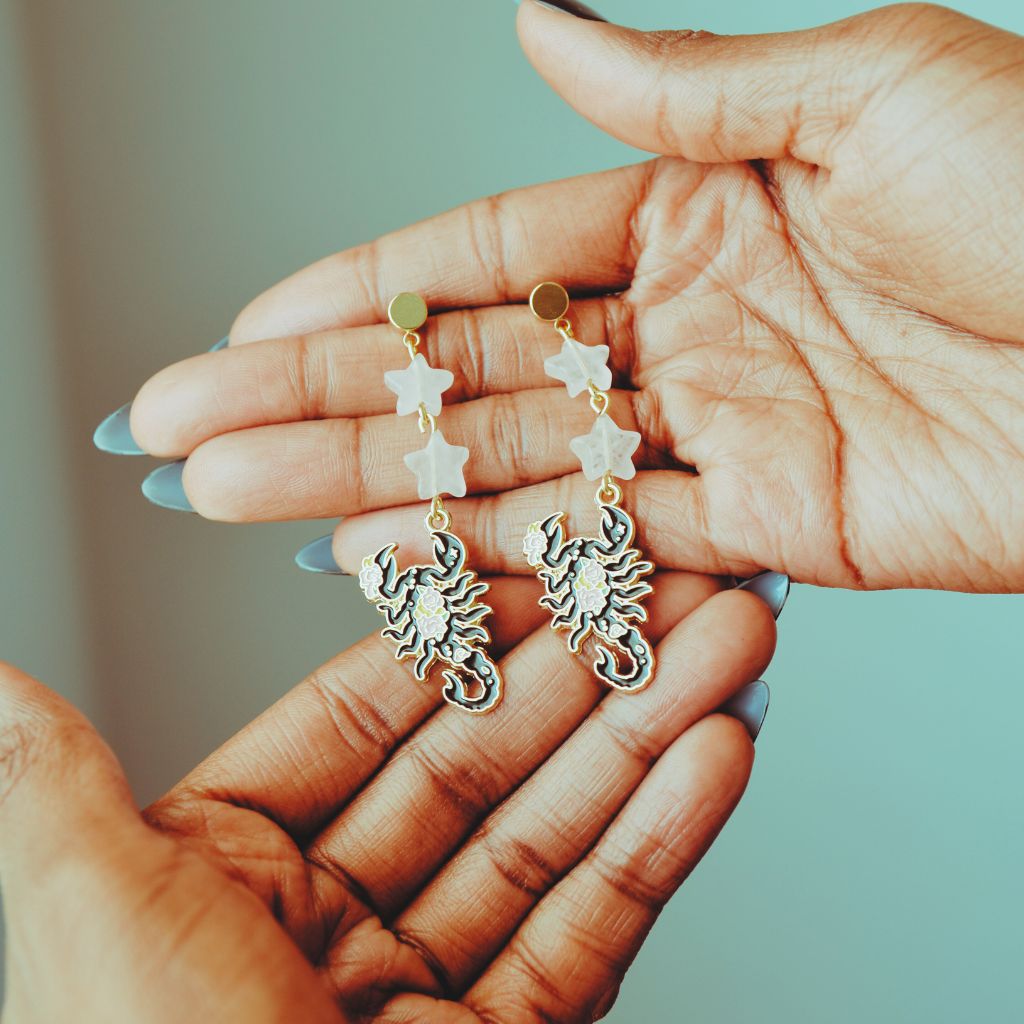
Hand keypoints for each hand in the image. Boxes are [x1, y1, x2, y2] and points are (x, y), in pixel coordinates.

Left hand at [0, 578, 773, 1022]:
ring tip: (725, 650)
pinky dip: (661, 842)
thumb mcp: (95, 924)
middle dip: (587, 675)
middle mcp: (332, 918)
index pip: (365, 717)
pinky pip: (595, 931)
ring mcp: (429, 990)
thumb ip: (56, 790)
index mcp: (226, 869)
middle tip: (671, 593)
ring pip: (554, 836)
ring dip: (649, 737)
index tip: (540, 569)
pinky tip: (716, 757)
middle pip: (482, 764)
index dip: (460, 636)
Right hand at [121, 3, 1023, 593]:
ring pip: (506, 466)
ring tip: (242, 498)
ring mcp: (712, 433)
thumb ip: (681, 87)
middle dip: (315, 402)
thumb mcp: (862, 86)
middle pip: (462, 372)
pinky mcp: (762, 529)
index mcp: (695, 207)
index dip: (359, 292)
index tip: (246, 326)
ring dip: (369, 484)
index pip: (483, 254)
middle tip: (189, 433)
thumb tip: (537, 23)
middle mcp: (683, 324)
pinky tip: (386, 555)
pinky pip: (602, 542)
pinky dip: (493, 551)